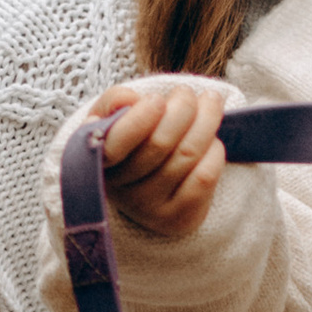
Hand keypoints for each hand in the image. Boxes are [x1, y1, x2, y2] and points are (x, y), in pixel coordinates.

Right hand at [88, 75, 236, 241]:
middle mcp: (119, 191)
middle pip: (160, 143)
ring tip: (210, 103)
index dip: (140, 119)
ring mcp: (149, 209)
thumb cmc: (132, 141)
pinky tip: (212, 141)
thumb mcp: (113, 117)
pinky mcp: (178, 218)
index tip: (157, 99)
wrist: (150, 187)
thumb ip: (114, 101)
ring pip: (187, 155)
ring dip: (206, 121)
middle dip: (182, 108)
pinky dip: (214, 151)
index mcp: (97, 162)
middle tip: (187, 92)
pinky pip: (204, 177)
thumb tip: (130, 99)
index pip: (115, 144)